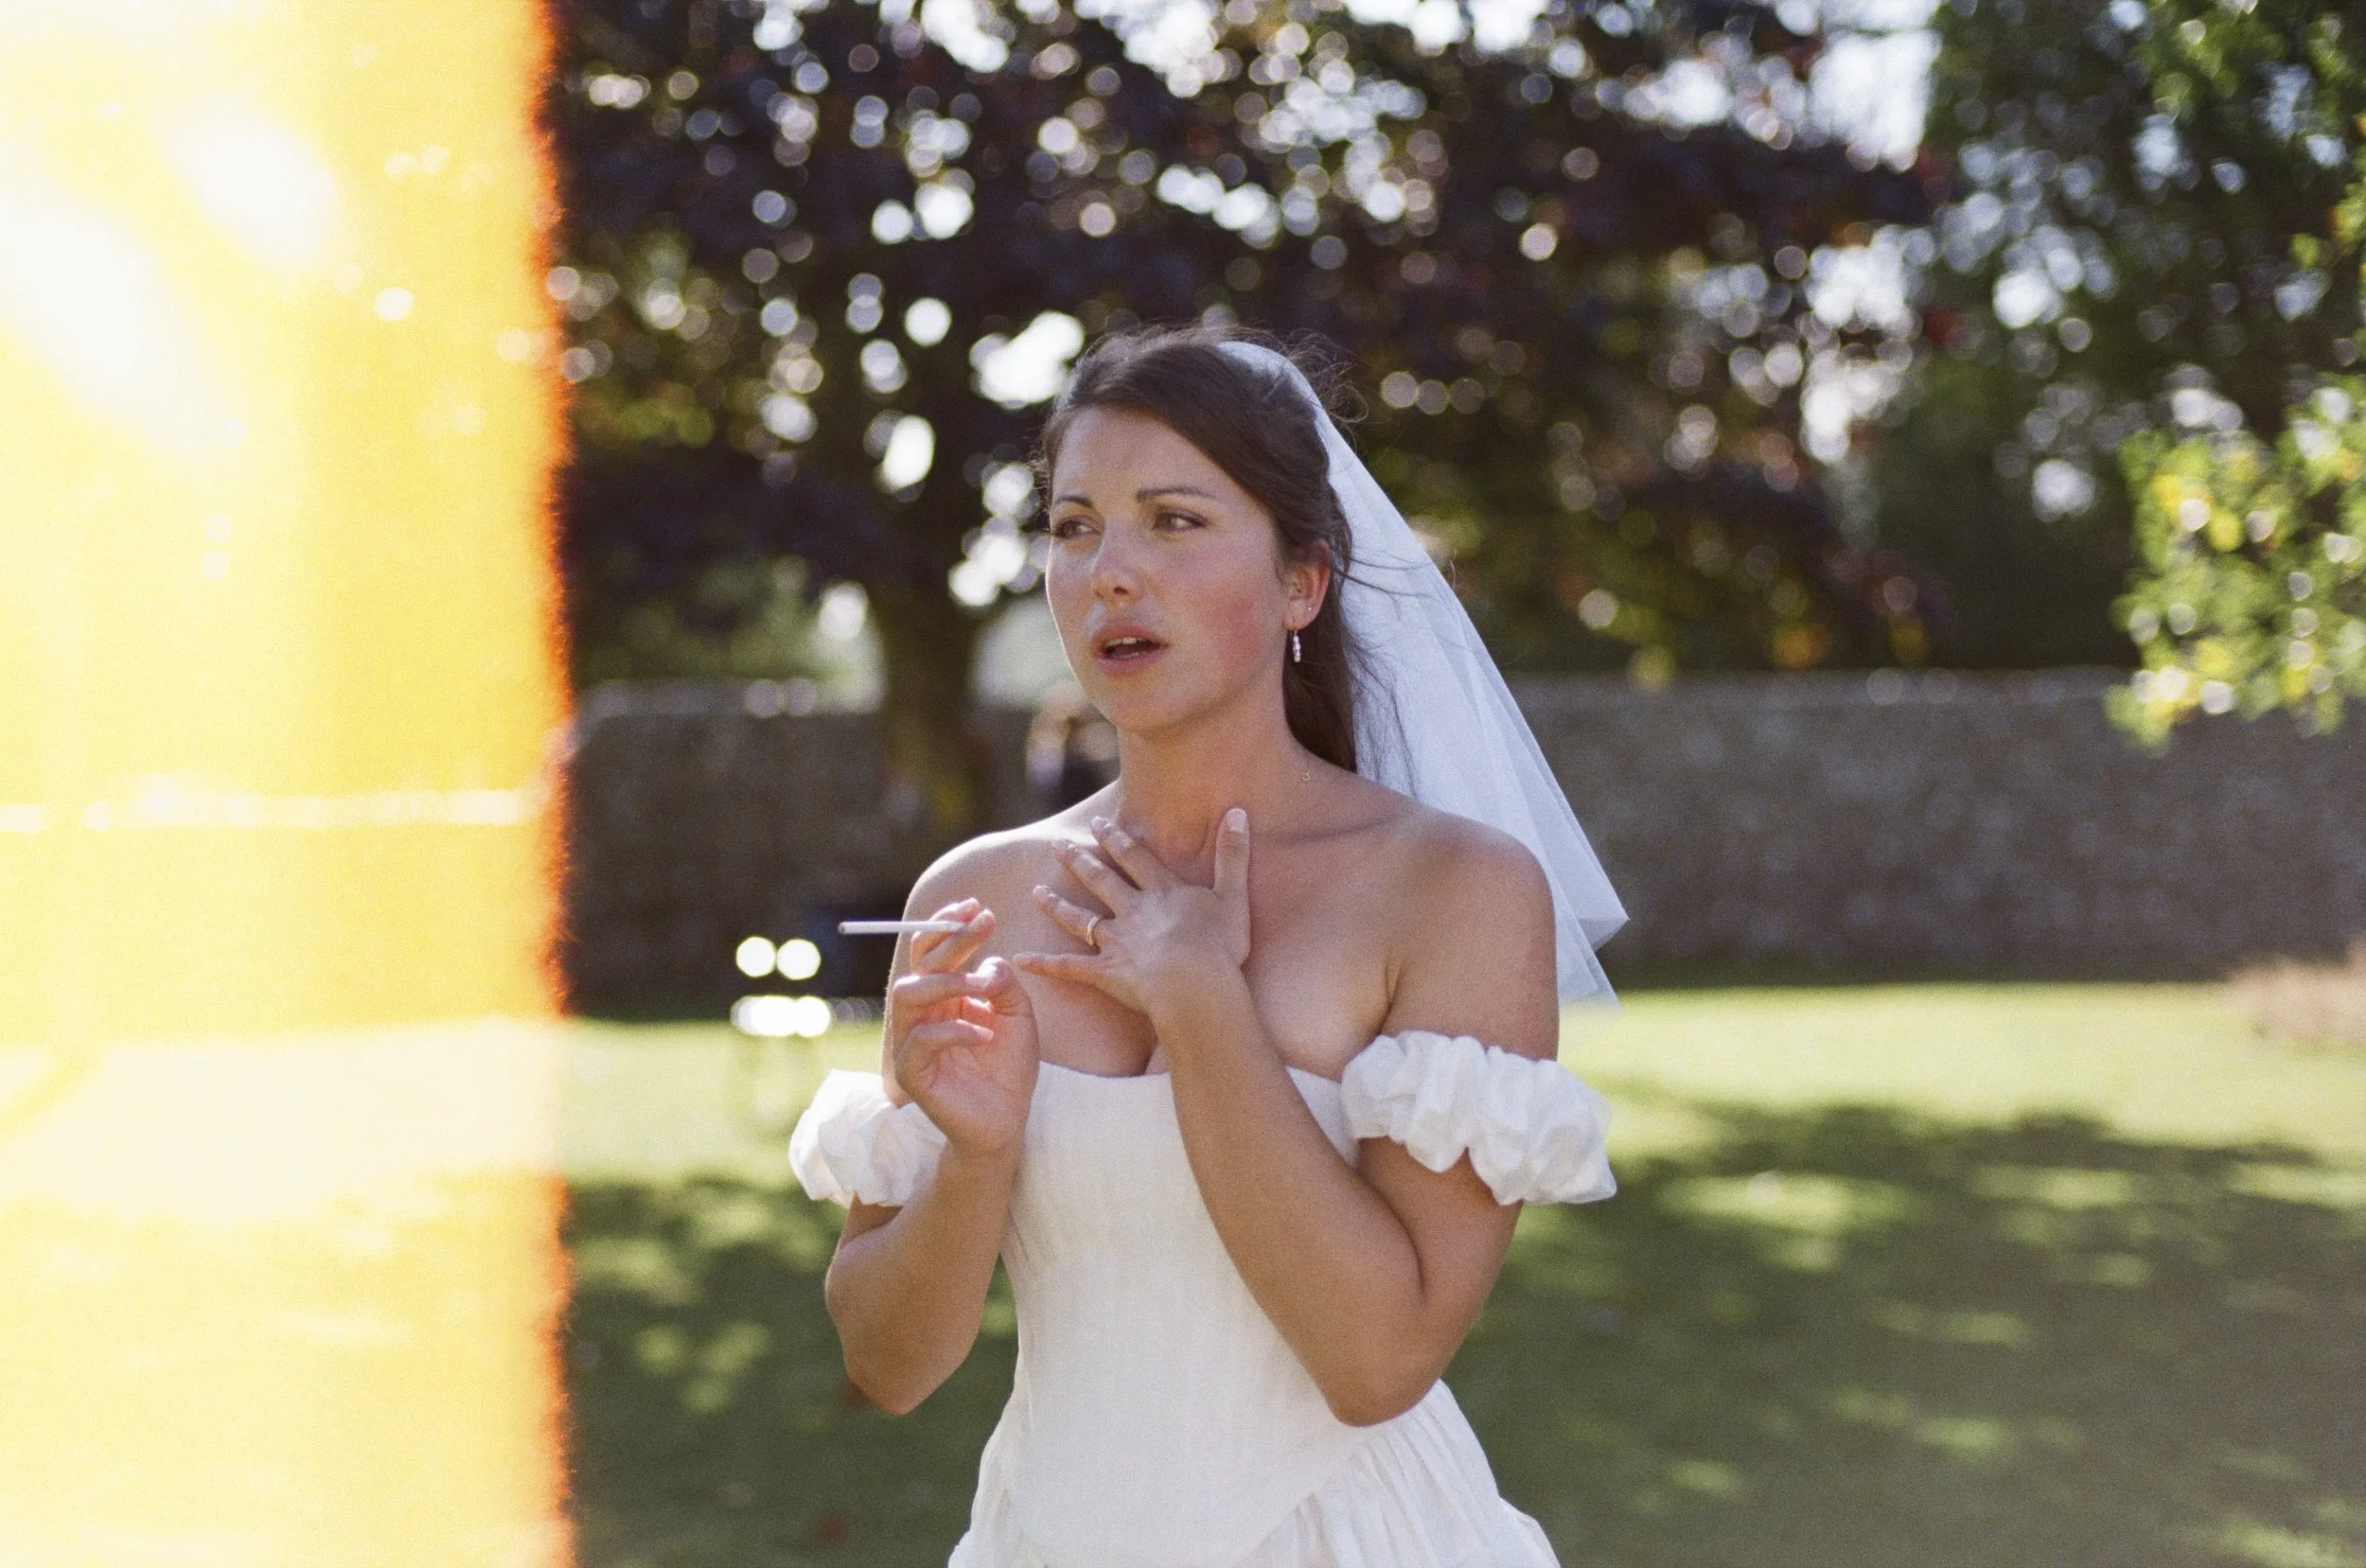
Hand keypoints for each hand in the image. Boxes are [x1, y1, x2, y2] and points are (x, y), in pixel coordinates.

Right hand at [884, 898, 1038, 1158]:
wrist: (1006, 1122)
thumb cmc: (1008, 1069)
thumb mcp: (1018, 1017)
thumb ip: (1005, 985)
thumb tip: (989, 963)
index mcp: (943, 997)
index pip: (934, 952)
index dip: (949, 925)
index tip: (978, 907)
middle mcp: (922, 1014)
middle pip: (920, 965)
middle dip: (949, 940)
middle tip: (983, 923)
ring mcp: (912, 1043)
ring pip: (907, 994)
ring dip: (946, 982)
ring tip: (982, 987)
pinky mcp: (911, 1073)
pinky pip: (921, 1040)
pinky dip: (954, 1030)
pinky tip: (983, 1035)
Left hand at [1014, 809, 1251, 1021]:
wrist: (1194, 983)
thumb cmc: (1219, 945)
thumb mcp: (1233, 895)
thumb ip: (1233, 855)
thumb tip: (1239, 812)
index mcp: (1162, 892)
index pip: (1134, 858)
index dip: (1116, 839)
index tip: (1098, 824)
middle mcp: (1132, 911)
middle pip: (1100, 880)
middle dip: (1078, 861)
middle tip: (1056, 846)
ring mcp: (1115, 942)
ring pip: (1079, 918)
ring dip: (1056, 904)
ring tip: (1036, 891)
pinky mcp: (1104, 973)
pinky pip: (1068, 968)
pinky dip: (1044, 964)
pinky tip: (1021, 958)